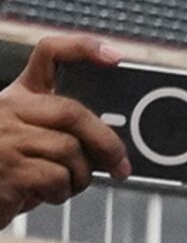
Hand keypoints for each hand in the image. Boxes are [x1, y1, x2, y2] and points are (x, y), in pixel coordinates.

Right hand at [0, 35, 129, 223]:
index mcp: (17, 97)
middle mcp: (7, 109)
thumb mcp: (30, 142)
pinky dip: (61, 191)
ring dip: (80, 176)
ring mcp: (4, 137)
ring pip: (69, 149)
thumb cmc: (5, 172)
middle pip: (72, 112)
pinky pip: (56, 177)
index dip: (82, 48)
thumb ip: (63, 132)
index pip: (49, 55)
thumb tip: (111, 145)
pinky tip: (44, 194)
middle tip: (120, 166)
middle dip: (106, 143)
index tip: (114, 57)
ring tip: (64, 184)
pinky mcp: (8, 169)